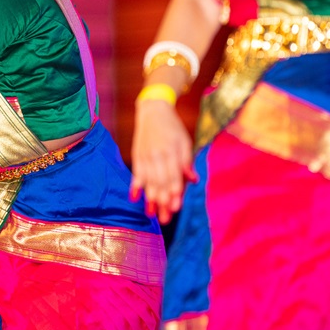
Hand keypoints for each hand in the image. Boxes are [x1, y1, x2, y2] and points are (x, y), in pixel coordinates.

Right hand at [129, 99, 196, 224]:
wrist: (153, 110)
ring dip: (149, 198)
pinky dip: (135, 185)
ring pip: (147, 180)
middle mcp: (156, 154)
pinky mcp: (137, 155)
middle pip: (160, 182)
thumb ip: (187, 162)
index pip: (173, 175)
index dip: (174, 192)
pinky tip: (135, 197)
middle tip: (166, 219)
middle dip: (162, 201)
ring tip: (152, 214)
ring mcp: (144, 155)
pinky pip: (136, 173)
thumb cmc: (173, 128)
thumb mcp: (185, 141)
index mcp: (171, 151)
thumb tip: (193, 180)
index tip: (176, 207)